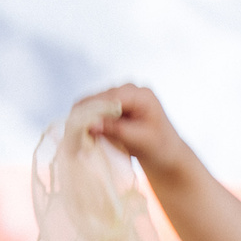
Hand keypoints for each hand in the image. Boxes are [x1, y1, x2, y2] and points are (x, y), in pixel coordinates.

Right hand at [73, 84, 190, 177]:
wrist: (167, 152)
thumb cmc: (159, 147)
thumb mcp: (140, 140)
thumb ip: (116, 130)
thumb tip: (91, 125)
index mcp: (141, 94)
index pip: (109, 98)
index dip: (91, 111)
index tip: (76, 127)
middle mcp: (129, 89)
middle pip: (98, 98)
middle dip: (86, 115)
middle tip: (73, 135)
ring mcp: (120, 94)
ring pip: (92, 102)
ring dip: (85, 118)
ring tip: (77, 136)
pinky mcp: (113, 103)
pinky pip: (94, 108)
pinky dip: (88, 120)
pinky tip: (84, 133)